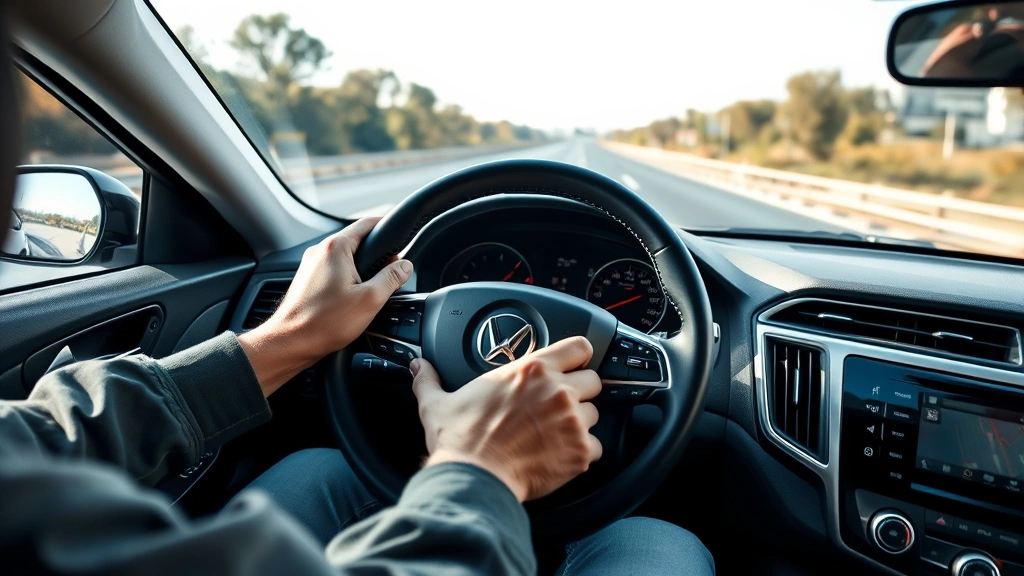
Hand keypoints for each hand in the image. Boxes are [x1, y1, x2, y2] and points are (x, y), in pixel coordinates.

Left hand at [238, 218, 412, 395]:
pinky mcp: (307, 279)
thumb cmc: (324, 323)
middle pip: (356, 240)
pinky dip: (347, 278)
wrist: (291, 342)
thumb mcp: (370, 300)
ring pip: (345, 257)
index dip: (387, 228)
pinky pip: (333, 270)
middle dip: (376, 255)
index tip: (399, 237)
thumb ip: (391, 278)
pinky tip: (352, 298)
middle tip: (390, 274)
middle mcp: (320, 251)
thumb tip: (405, 266)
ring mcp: (311, 265)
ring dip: (361, 268)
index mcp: (336, 248)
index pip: (367, 223)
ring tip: (370, 290)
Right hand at [410, 336, 602, 501]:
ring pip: (595, 414)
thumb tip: (417, 367)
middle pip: (594, 380)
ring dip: (581, 423)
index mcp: (530, 370)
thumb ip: (430, 380)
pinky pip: (596, 447)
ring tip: (556, 434)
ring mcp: (572, 421)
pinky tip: (560, 456)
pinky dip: (582, 453)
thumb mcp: (438, 403)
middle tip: (560, 406)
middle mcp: (557, 391)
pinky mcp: (580, 452)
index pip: (579, 346)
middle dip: (581, 392)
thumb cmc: (459, 442)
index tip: (573, 365)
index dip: (578, 356)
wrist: (473, 478)